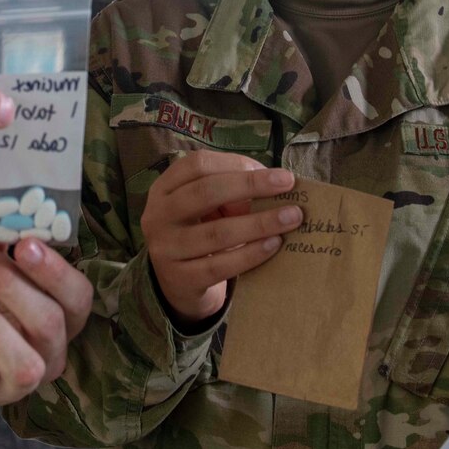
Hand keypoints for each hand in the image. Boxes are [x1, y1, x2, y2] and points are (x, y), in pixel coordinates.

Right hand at [142, 152, 300, 327]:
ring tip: (291, 218)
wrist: (178, 284)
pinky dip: (250, 254)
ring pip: (216, 232)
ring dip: (259, 223)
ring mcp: (165, 248)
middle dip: (251, 185)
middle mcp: (158, 215)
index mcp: (164, 188)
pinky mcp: (180, 279)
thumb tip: (273, 183)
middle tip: (288, 184)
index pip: (197, 165)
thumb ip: (231, 192)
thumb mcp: (207, 207)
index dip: (235, 163)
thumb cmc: (200, 233)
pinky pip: (219, 266)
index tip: (273, 171)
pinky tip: (273, 245)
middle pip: (205, 192)